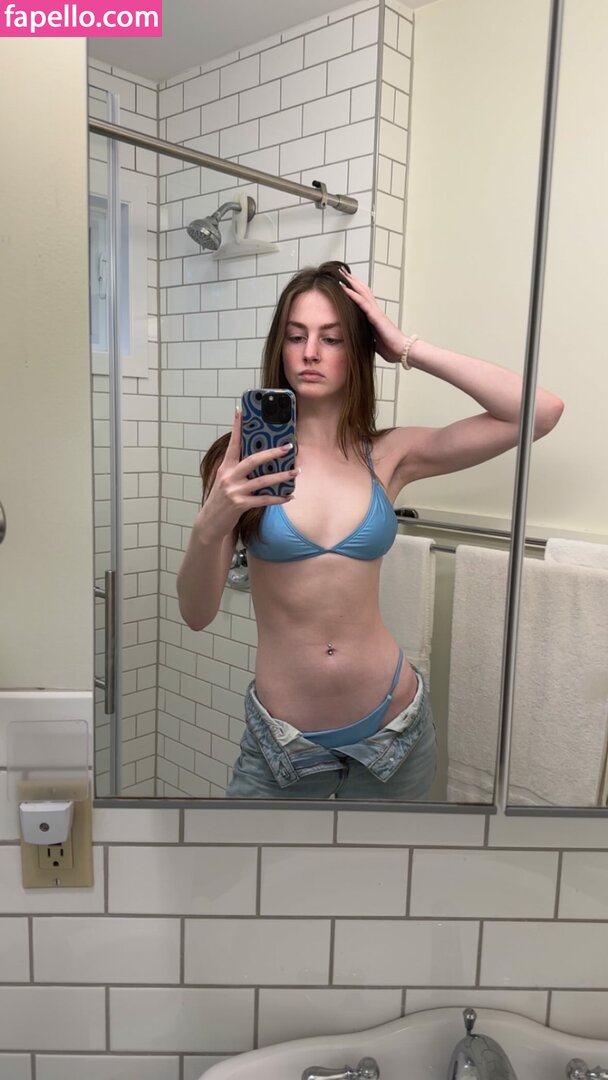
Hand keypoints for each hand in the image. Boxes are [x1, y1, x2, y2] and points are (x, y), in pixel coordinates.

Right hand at [196, 410, 297, 542]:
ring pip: (262, 481)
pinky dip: (278, 498)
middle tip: (288, 447)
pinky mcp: (240, 505)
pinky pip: (264, 500)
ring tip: (295, 471)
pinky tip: (289, 496)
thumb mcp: (225, 480)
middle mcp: (229, 476)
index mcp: (226, 467)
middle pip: (253, 460)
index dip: (237, 426)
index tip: (240, 410)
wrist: (210, 521)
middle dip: (272, 453)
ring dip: (281, 476)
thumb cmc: (221, 499)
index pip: (233, 443)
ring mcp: (235, 491)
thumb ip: (238, 469)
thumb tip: (260, 458)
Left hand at [339, 268, 406, 363]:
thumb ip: (366, 336)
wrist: (401, 350)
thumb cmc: (390, 347)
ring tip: (342, 273)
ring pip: (362, 292)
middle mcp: (375, 311)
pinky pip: (362, 303)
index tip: (344, 281)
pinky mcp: (376, 316)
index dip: (354, 289)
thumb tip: (358, 339)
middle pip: (363, 291)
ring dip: (351, 282)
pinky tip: (344, 288)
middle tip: (341, 271)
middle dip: (352, 281)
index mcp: (374, 316)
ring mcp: (375, 312)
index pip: (363, 298)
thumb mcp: (373, 340)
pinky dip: (353, 295)